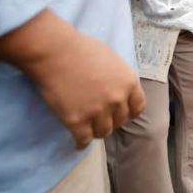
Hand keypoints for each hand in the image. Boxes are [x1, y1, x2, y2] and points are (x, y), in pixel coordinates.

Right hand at [0, 9, 145, 149]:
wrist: (55, 52)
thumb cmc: (81, 49)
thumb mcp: (112, 60)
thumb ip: (119, 78)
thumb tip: (119, 90)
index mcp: (129, 82)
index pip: (137, 107)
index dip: (128, 112)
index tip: (120, 114)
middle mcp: (117, 99)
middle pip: (120, 122)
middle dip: (111, 120)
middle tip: (100, 119)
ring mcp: (97, 112)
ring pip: (103, 132)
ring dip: (97, 131)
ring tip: (89, 128)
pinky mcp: (76, 121)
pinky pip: (83, 140)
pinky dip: (81, 143)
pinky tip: (78, 142)